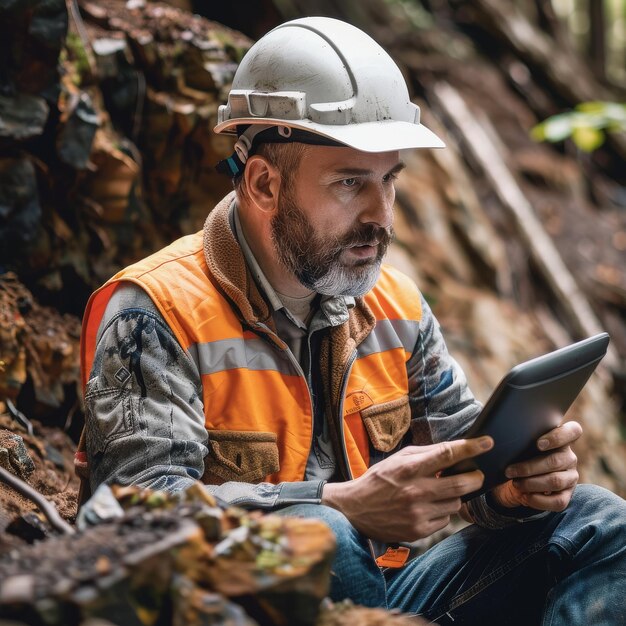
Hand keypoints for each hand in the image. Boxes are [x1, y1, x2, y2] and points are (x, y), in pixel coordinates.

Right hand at [321, 437, 492, 541]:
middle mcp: (415, 491)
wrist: (355, 509)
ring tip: (439, 492)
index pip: (446, 454)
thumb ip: (425, 454)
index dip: (470, 448)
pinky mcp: (418, 531)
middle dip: (475, 478)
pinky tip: (427, 507)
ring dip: (454, 496)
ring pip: (455, 503)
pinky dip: (442, 511)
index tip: (487, 442)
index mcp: (409, 468)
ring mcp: (417, 513)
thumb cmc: (378, 479)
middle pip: (460, 484)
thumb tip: (453, 451)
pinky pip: (444, 519)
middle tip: (477, 474)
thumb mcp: (397, 459)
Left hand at [491, 420, 581, 511]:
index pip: (573, 431)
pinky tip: (525, 497)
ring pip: (556, 481)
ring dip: (531, 483)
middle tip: (509, 471)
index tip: (538, 444)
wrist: (516, 479)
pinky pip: (558, 501)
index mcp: (561, 439)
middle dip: (529, 467)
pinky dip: (539, 500)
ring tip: (515, 483)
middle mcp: (569, 457)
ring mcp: (571, 477)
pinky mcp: (567, 495)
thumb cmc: (518, 455)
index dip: (558, 437)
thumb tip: (501, 438)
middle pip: (555, 461)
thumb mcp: (519, 445)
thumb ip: (519, 439)